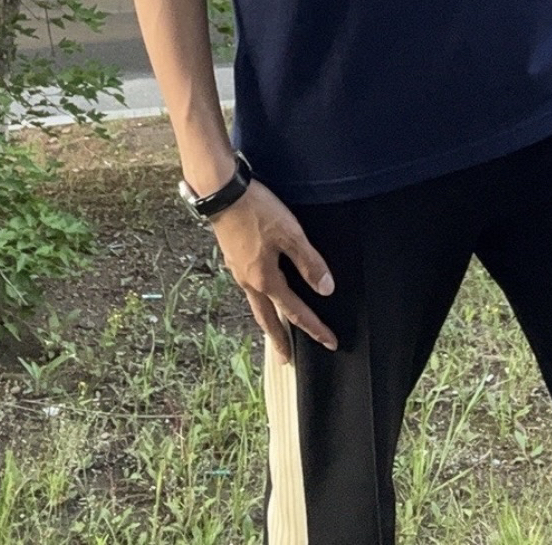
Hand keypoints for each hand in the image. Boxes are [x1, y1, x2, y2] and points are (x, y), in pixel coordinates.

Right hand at [208, 180, 337, 363]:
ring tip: (274, 330)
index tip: (330, 342)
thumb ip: (308, 262)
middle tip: (286, 360)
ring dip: (267, 320)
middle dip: (279, 340)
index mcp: (265, 279)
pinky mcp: (233, 257)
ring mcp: (238, 270)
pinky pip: (249, 288)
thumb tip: (326, 289)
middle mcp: (249, 281)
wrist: (221, 192)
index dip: (315, 328)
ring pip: (256, 304)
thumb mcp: (290, 234)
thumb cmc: (256, 210)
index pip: (295, 311)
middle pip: (267, 318)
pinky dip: (259, 299)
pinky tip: (261, 291)